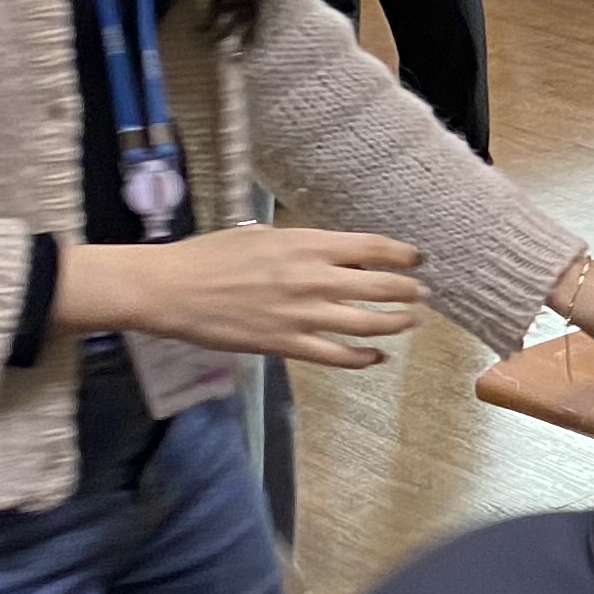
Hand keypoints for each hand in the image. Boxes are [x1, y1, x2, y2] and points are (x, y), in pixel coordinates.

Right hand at [56, 227, 422, 370]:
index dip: (403, 255)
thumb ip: (304, 245)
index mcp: (307, 244)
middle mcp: (313, 278)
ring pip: (367, 323)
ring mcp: (301, 314)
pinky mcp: (285, 344)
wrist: (171, 288)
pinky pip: (337, 355)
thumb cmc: (211, 255)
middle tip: (422, 294)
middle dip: (409, 291)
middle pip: (381, 287)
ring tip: (410, 322)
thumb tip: (338, 253)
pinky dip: (363, 358)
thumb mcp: (263, 235)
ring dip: (396, 324)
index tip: (418, 259)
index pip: (373, 248)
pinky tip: (376, 357)